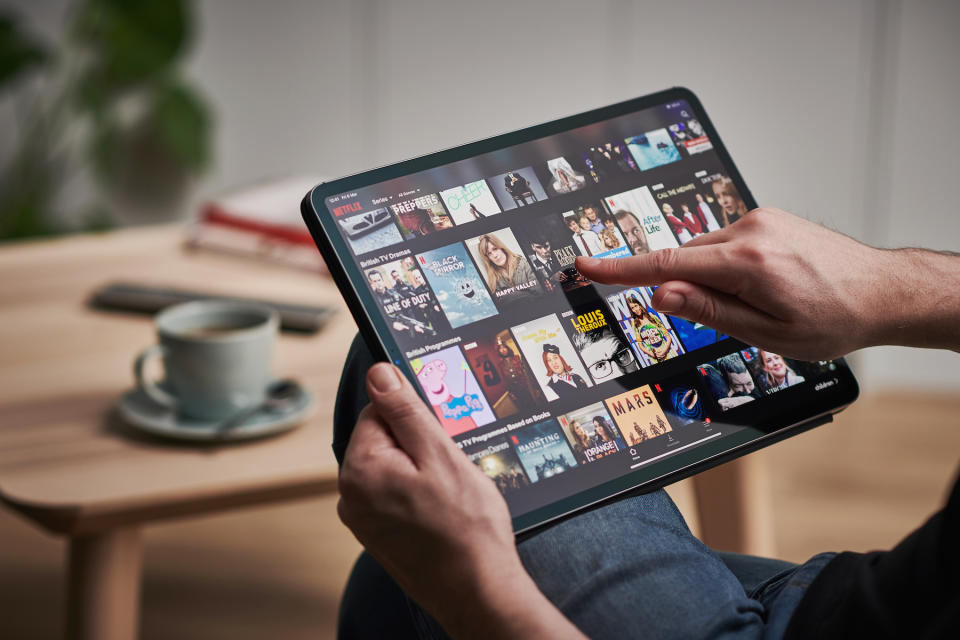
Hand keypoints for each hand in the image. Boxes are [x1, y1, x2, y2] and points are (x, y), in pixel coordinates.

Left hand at [338, 363, 584, 638]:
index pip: (379, 411)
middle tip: (449, 470)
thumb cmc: (465, 527)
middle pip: (384, 440)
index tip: (440, 439)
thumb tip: (377, 372)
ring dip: (421, 472)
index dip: (415, 419)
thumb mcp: (440, 454)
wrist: (477, 590)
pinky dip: (419, 496)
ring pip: (393, 468)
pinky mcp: (378, 536)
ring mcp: (363, 519)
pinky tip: (443, 512)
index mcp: (360, 468)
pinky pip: (396, 496)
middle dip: (418, 446)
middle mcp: (351, 495)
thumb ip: (404, 410)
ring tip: (449, 495)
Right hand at [577, 208, 899, 359]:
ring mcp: (761, 219)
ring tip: (762, 303)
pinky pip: (726, 243)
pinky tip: (763, 285)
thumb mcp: (767, 332)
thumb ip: (708, 311)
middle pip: (686, 259)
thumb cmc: (834, 318)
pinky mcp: (767, 218)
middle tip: (734, 317)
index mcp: (747, 262)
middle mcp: (751, 230)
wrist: (883, 291)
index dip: (619, 269)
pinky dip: (727, 265)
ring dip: (712, 278)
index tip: (585, 266)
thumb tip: (660, 293)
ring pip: (706, 252)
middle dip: (688, 288)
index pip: (665, 266)